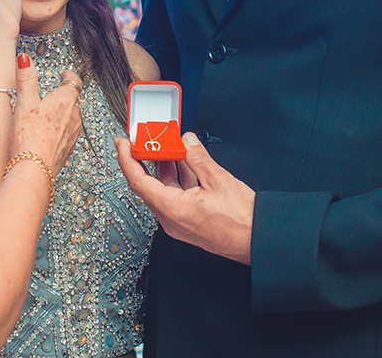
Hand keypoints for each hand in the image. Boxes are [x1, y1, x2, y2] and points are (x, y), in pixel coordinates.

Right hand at [11, 55, 80, 174]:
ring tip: (44, 117)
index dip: (69, 75)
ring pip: (70, 117)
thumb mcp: (24, 102)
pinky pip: (67, 133)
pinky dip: (58, 130)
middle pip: (72, 99)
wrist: (33, 169)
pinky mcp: (69, 148)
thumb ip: (26, 78)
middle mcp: (74, 116)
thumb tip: (25, 59)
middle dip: (61, 96)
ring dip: (60, 114)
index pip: (74, 80)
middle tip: (48, 96)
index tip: (64, 73)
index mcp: (65, 100)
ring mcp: (73, 133)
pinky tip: (45, 135)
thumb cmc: (29, 137)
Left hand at [115, 132, 255, 264]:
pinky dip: (178, 178)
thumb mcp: (218, 180)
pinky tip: (187, 164)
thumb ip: (198, 157)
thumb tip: (187, 141)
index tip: (123, 144)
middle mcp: (171, 219)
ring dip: (165, 168)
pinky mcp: (190, 222)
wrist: (258, 240)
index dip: (127, 159)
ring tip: (170, 147)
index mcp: (172, 209)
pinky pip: (176, 196)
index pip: (138, 181)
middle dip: (146, 160)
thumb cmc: (241, 221)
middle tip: (145, 141)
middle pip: (148, 185)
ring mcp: (180, 222)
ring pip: (164, 190)